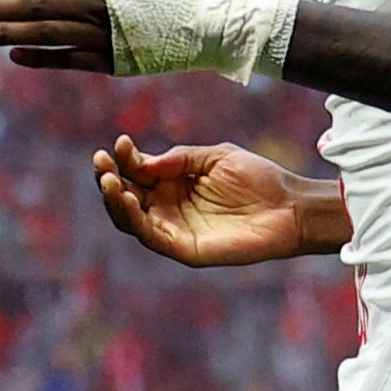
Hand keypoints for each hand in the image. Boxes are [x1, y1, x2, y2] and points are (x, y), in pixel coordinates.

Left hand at [0, 0, 200, 72]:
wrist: (220, 21)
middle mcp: (102, 3)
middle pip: (40, 4)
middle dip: (1, 8)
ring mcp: (106, 34)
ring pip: (47, 33)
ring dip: (10, 34)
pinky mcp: (115, 61)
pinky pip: (69, 60)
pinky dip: (41, 57)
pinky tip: (17, 56)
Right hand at [94, 134, 347, 266]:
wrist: (289, 206)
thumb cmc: (258, 179)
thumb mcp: (216, 157)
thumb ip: (179, 159)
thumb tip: (142, 161)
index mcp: (175, 183)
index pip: (138, 172)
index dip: (125, 159)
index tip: (120, 143)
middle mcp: (169, 206)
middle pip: (127, 196)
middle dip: (111, 179)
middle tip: (101, 161)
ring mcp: (174, 228)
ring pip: (131, 219)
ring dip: (116, 201)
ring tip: (110, 180)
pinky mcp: (183, 248)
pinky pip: (152, 236)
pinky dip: (136, 220)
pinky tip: (131, 200)